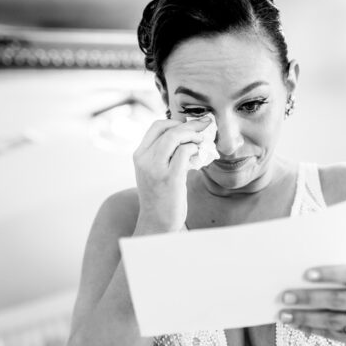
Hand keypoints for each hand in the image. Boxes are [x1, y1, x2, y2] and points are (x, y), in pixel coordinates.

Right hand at [132, 116, 211, 232]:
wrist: (156, 223)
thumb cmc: (160, 197)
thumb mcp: (154, 172)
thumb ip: (163, 154)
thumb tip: (186, 136)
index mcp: (139, 155)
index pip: (156, 126)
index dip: (175, 121)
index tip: (190, 125)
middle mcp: (144, 160)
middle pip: (168, 129)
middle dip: (191, 125)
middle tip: (206, 125)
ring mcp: (156, 169)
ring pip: (175, 137)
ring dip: (194, 135)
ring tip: (202, 141)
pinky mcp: (170, 178)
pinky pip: (184, 152)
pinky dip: (195, 150)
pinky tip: (199, 156)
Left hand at [277, 264, 345, 345]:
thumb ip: (340, 274)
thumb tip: (301, 274)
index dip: (330, 274)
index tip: (305, 274)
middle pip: (339, 299)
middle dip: (309, 298)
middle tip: (285, 296)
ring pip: (333, 320)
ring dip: (305, 317)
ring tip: (284, 314)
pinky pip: (333, 334)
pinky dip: (311, 328)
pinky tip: (296, 324)